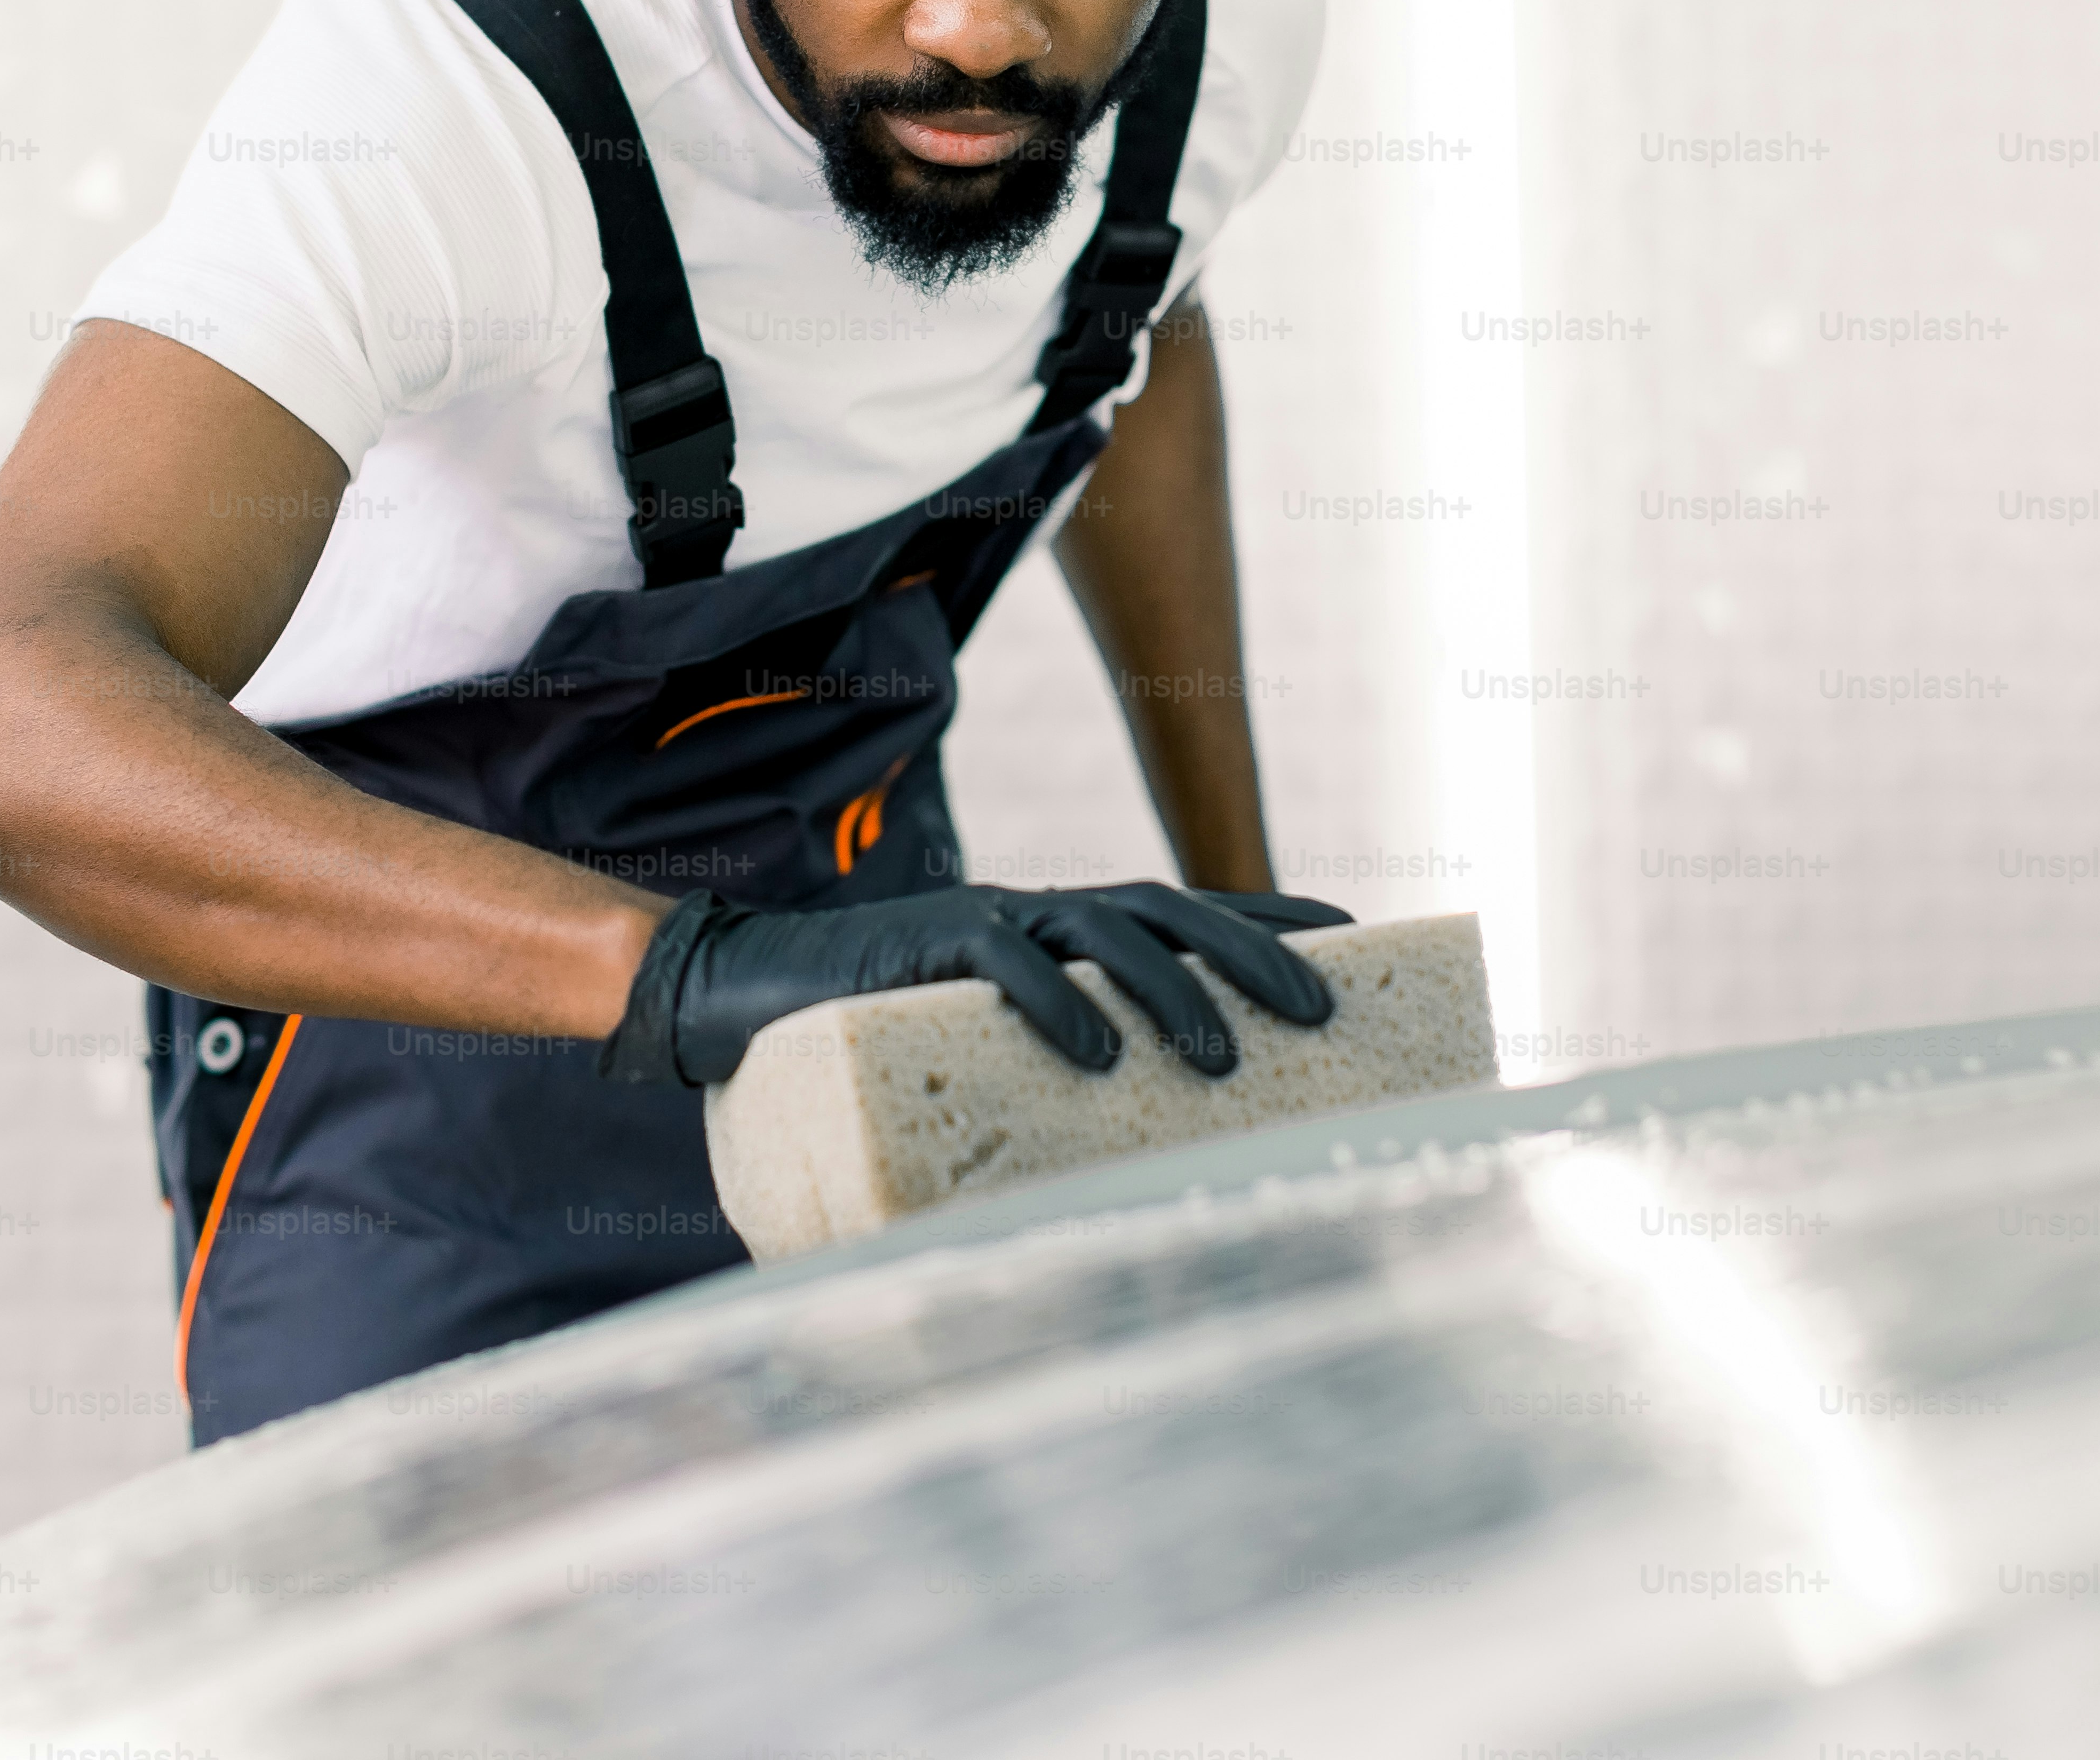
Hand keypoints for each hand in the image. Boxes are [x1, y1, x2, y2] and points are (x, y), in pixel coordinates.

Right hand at [599, 882, 1342, 1087]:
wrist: (741, 992)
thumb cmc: (869, 1037)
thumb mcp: (980, 1051)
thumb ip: (1045, 1084)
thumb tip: (1117, 1189)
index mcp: (1059, 930)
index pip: (1188, 910)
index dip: (1271, 917)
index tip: (1358, 937)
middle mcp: (1036, 914)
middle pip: (1171, 913)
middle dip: (1257, 956)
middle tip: (1326, 1013)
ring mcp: (984, 922)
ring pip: (1104, 931)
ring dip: (1174, 989)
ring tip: (1225, 1058)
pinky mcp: (925, 948)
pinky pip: (1005, 965)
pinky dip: (1057, 1005)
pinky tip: (1099, 1056)